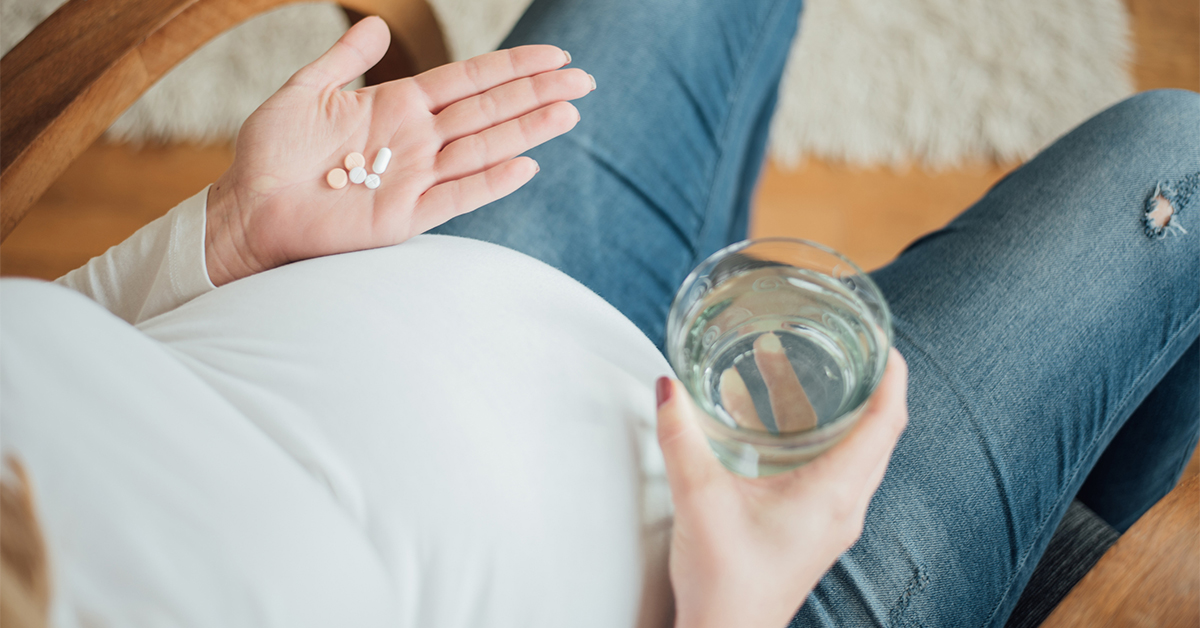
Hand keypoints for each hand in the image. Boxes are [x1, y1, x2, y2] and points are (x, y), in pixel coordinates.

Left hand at [204, 17, 593, 284]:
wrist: (247, 207)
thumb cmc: (271, 152)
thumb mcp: (305, 91)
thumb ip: (345, 60)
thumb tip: (379, 24)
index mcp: (398, 106)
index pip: (470, 82)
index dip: (512, 68)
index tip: (555, 57)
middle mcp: (416, 141)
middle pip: (489, 111)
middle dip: (536, 94)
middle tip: (584, 81)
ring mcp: (415, 179)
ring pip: (484, 149)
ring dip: (527, 131)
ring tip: (569, 113)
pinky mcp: (405, 217)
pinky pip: (458, 196)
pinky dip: (492, 182)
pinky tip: (527, 164)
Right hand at [655, 347, 908, 627]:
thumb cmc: (728, 584)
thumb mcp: (699, 497)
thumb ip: (682, 436)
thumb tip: (670, 390)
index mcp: (834, 493)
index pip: (886, 421)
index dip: (893, 376)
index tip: (885, 341)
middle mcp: (844, 506)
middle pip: (876, 432)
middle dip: (862, 383)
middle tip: (842, 346)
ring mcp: (832, 520)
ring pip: (853, 451)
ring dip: (833, 409)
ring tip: (794, 373)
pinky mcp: (813, 529)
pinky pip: (831, 471)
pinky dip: (813, 437)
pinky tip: (768, 425)